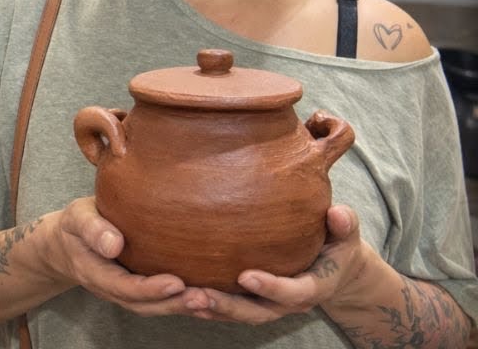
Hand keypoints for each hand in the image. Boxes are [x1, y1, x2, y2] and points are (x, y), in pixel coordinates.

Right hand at [44, 197, 196, 316]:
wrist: (67, 243)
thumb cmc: (76, 225)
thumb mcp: (77, 218)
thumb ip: (92, 229)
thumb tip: (114, 243)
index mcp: (95, 272)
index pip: (124, 286)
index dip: (150, 289)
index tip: (176, 282)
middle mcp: (111, 289)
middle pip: (144, 304)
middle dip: (174, 304)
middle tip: (204, 297)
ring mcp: (125, 292)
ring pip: (154, 307)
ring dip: (182, 307)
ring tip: (212, 301)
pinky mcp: (138, 289)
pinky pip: (160, 301)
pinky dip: (183, 304)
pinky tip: (210, 300)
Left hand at [191, 205, 369, 323]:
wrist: (336, 269)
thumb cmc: (337, 244)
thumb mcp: (346, 234)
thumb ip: (345, 225)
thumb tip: (338, 213)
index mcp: (315, 287)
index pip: (294, 292)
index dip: (271, 287)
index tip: (245, 275)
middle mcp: (290, 303)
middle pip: (259, 312)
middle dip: (229, 306)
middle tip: (200, 295)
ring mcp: (271, 305)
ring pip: (240, 314)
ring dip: (213, 309)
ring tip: (184, 298)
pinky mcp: (254, 302)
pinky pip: (230, 310)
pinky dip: (208, 307)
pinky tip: (182, 298)